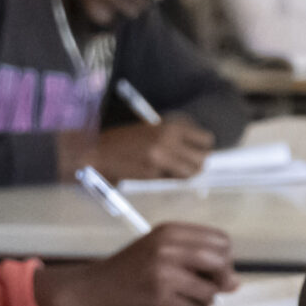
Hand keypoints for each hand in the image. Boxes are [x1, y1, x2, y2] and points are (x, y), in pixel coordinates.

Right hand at [32, 221, 239, 305]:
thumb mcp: (158, 250)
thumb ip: (195, 257)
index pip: (221, 240)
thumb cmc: (126, 271)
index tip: (214, 269)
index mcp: (170, 232)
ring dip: (205, 298)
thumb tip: (235, 282)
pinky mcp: (159, 300)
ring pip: (211, 289)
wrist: (87, 292)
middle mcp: (167, 248)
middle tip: (210, 287)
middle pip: (221, 261)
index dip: (225, 257)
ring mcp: (163, 274)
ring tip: (183, 297)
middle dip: (223, 278)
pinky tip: (171, 305)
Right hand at [90, 117, 213, 180]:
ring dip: (185, 174)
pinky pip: (171, 179)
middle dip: (197, 164)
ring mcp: (161, 157)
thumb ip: (176, 137)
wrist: (99, 151)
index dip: (203, 148)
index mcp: (172, 126)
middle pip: (202, 158)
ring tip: (172, 170)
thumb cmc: (127, 140)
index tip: (197, 152)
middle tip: (187, 165)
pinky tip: (155, 172)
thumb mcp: (154, 129)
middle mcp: (169, 140)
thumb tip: (200, 150)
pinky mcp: (152, 172)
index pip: (206, 139)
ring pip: (191, 172)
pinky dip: (168, 178)